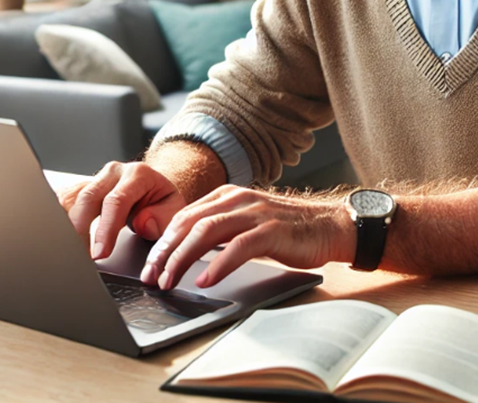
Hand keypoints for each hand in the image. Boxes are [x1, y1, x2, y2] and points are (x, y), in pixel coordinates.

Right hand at [58, 161, 186, 258]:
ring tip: (66, 252)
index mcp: (138, 174)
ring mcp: (95, 177)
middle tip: (80, 258)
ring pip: (70, 199)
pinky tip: (58, 238)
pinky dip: (58, 220)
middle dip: (79, 231)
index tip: (99, 254)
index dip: (105, 229)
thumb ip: (162, 217)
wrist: (153, 188)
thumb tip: (142, 223)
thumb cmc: (161, 201)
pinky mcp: (81, 187)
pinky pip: (63, 202)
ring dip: (65, 226)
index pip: (116, 201)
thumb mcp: (173, 209)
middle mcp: (113, 172)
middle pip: (87, 198)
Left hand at [139, 185, 356, 290]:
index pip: (184, 216)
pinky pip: (239, 246)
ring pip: (207, 231)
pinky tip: (205, 280)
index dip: (161, 241)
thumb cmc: (287, 229)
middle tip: (151, 277)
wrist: (328, 225)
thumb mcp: (247, 223)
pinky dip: (218, 264)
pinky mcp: (272, 230)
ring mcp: (256, 213)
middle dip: (165, 252)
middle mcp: (239, 199)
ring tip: (170, 281)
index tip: (149, 266)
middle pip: (190, 223)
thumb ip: (220, 229)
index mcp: (229, 195)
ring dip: (183, 258)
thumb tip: (184, 252)